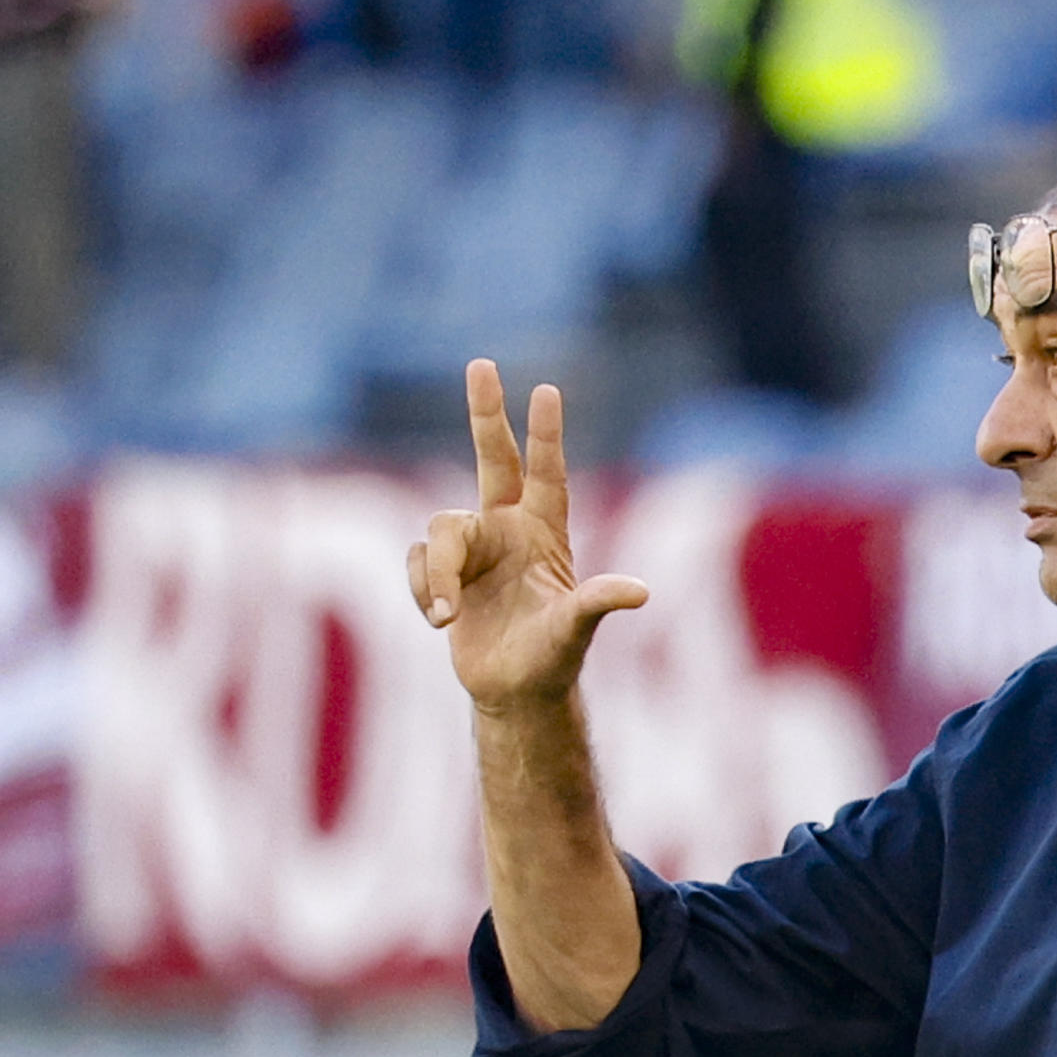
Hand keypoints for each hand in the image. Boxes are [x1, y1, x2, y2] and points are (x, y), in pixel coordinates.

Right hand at [408, 360, 647, 714]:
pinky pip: (416, 561)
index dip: (546, 434)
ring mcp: (473, 549)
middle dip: (486, 413)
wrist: (514, 692)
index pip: (547, 473)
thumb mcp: (575, 630)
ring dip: (439, 573)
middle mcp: (507, 529)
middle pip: (494, 457)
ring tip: (447, 616)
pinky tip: (440, 621)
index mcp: (544, 533)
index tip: (548, 390)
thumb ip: (598, 604)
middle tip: (481, 364)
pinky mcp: (441, 573)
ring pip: (440, 530)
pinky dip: (423, 589)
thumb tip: (640, 591)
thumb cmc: (553, 659)